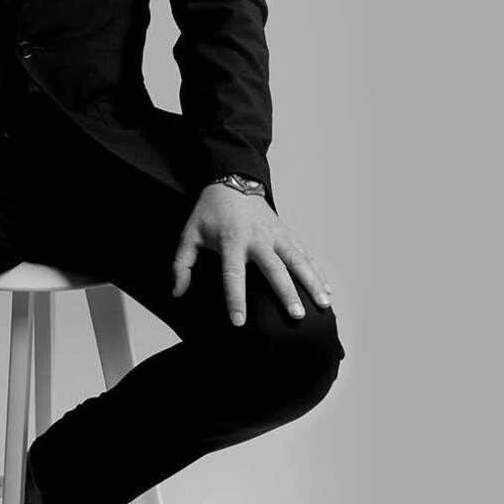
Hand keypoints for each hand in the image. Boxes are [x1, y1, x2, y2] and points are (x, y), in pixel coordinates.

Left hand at [171, 184, 332, 325]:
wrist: (233, 182)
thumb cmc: (210, 212)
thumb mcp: (189, 234)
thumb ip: (182, 265)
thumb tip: (177, 292)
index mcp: (231, 241)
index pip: (233, 275)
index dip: (235, 299)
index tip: (239, 322)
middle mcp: (257, 239)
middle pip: (274, 269)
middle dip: (286, 293)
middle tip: (297, 316)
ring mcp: (276, 235)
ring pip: (298, 261)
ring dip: (311, 282)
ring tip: (324, 303)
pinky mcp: (287, 233)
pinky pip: (305, 254)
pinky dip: (317, 271)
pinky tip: (327, 289)